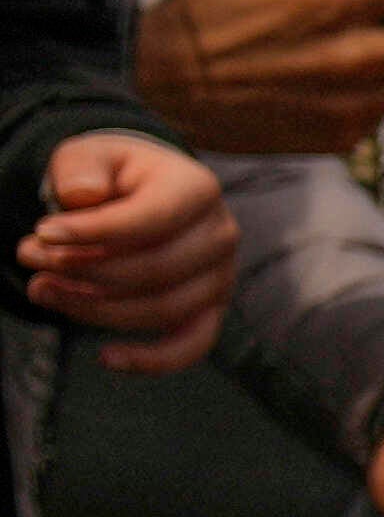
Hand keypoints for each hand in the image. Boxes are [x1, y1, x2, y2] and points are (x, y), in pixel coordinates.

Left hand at [20, 125, 225, 365]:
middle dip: (81, 271)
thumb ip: (81, 168)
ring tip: (41, 288)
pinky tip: (106, 357)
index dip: (93, 232)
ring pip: (160, 310)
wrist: (141, 193)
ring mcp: (220, 276)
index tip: (41, 232)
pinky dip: (150, 360)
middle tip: (29, 256)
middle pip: (153, 271)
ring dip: (93, 308)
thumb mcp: (89, 156)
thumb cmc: (111, 176)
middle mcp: (220, 234)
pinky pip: (190, 346)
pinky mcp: (209, 309)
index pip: (150, 220)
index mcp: (198, 188)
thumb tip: (81, 198)